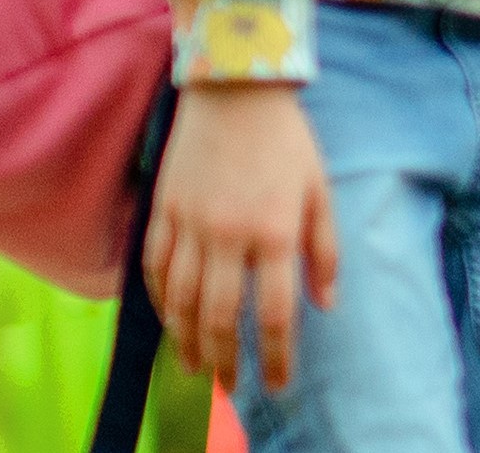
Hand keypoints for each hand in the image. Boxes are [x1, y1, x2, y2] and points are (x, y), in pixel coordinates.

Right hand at [145, 78, 334, 395]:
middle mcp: (229, 235)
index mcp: (276, 232)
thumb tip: (326, 304)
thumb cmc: (288, 141)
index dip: (277, 355)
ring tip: (195, 368)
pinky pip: (153, 268)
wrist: (235, 91)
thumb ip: (325, 250)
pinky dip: (159, 301)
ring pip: (181, 300)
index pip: (275, 312)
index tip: (278, 383)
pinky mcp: (162, 210)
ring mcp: (189, 224)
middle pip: (220, 317)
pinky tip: (169, 320)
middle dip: (225, 360)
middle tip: (229, 389)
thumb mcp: (321, 191)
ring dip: (186, 340)